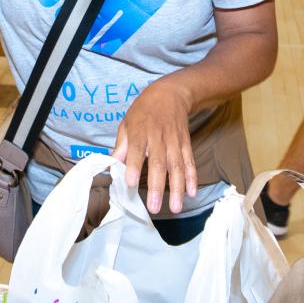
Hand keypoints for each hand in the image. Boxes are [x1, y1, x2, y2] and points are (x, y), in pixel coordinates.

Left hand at [111, 81, 196, 214]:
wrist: (170, 94)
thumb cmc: (143, 111)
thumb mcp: (127, 123)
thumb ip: (121, 146)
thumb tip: (111, 165)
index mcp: (140, 132)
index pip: (137, 151)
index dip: (135, 167)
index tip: (131, 183)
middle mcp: (158, 138)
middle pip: (159, 163)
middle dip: (158, 187)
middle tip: (154, 207)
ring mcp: (175, 142)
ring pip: (177, 167)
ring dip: (177, 188)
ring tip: (176, 208)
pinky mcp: (186, 144)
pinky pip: (190, 162)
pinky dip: (192, 178)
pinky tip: (191, 193)